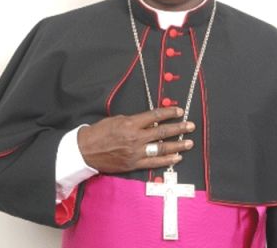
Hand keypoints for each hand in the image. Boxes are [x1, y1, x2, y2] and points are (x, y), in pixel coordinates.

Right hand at [77, 107, 194, 172]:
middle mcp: (135, 138)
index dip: (169, 113)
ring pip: (161, 149)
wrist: (85, 150)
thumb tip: (151, 121)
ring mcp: (136, 153)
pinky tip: (177, 157)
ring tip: (189, 143)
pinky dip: (166, 160)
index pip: (155, 116)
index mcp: (130, 123)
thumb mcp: (117, 119)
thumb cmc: (99, 132)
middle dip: (179, 128)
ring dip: (177, 145)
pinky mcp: (134, 164)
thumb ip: (134, 120)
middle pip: (162, 132)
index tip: (180, 111)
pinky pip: (154, 163)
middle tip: (190, 126)